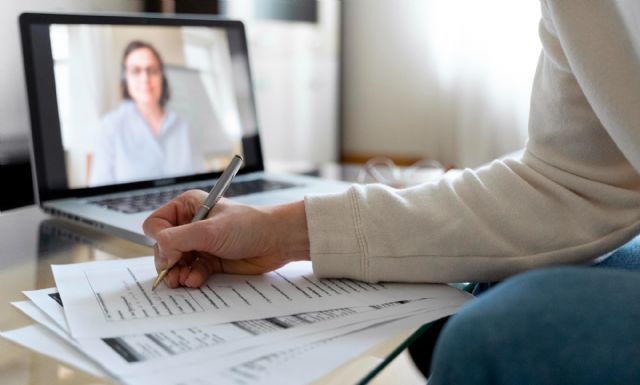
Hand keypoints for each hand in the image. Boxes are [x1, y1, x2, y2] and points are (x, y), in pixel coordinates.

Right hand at [143, 190, 309, 288]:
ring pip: (175, 263)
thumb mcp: (210, 230)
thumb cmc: (248, 226)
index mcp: (187, 206)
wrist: (277, 241)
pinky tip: (196, 280)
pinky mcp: (210, 261)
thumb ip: (179, 239)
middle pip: (163, 247)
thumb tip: (160, 252)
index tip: (170, 253)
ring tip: (184, 280)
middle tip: (174, 273)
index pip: (156, 224)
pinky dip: (191, 278)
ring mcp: (200, 244)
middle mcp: (191, 224)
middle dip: (168, 262)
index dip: (159, 240)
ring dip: (178, 273)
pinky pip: (191, 272)